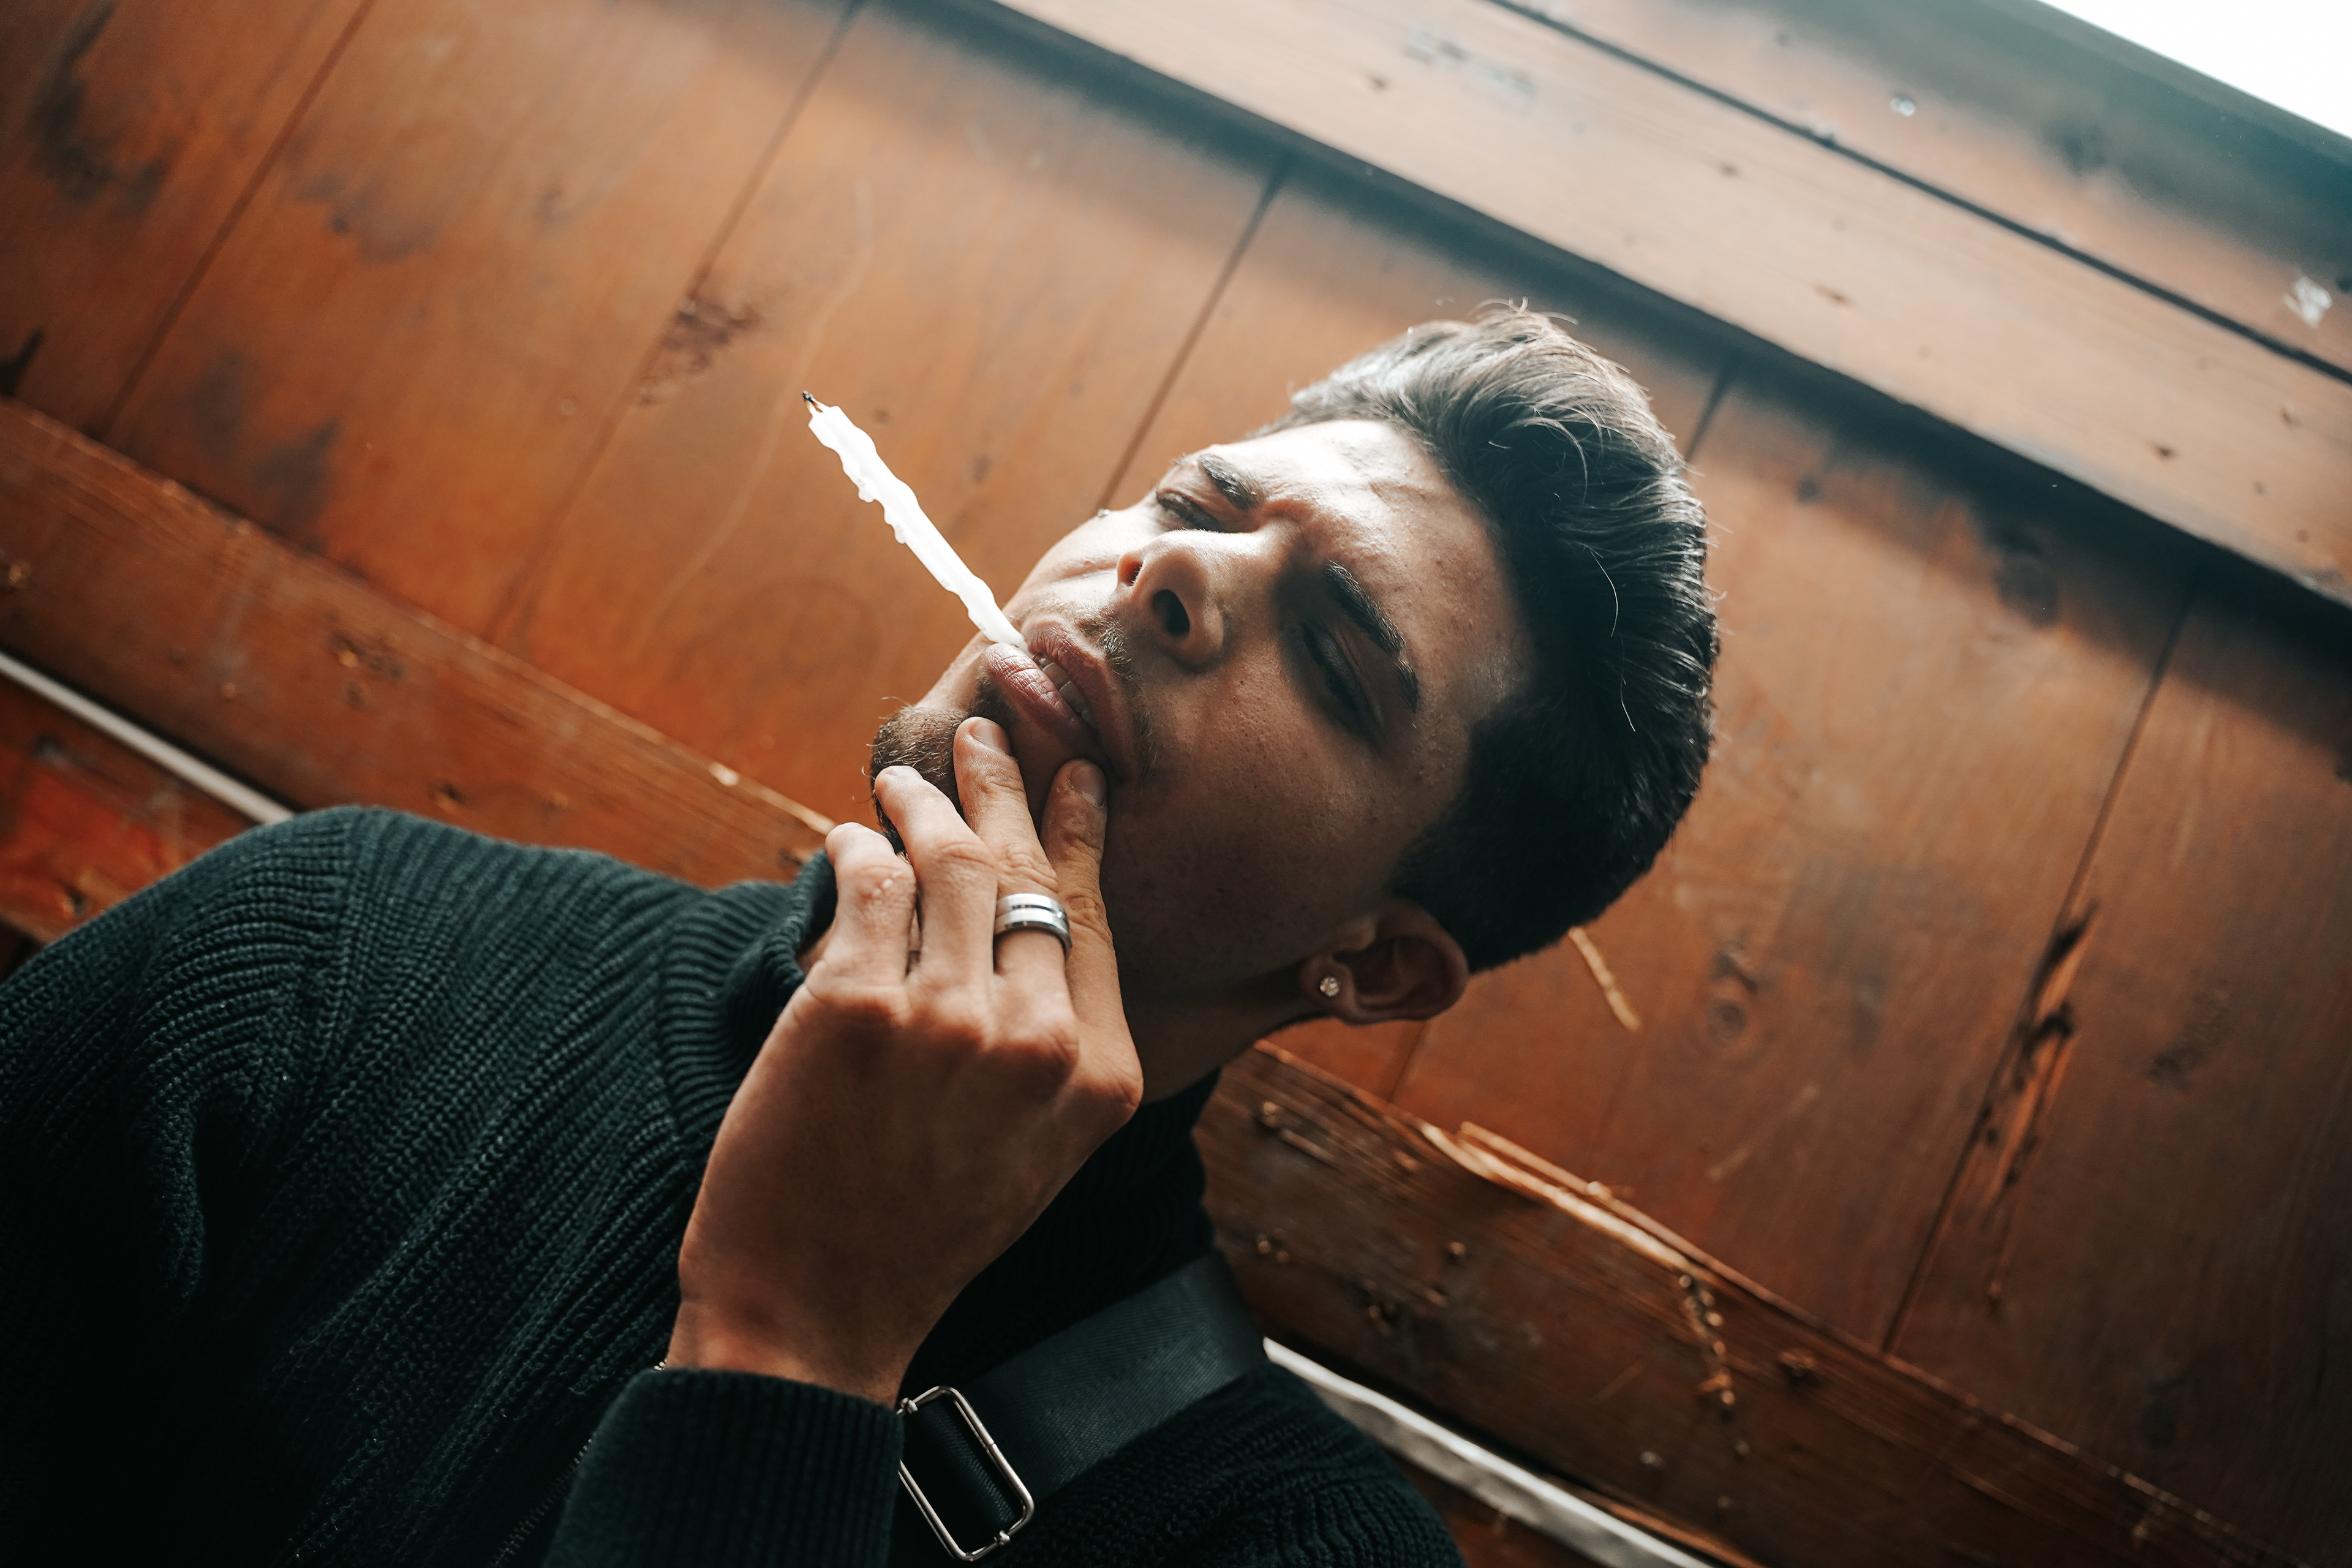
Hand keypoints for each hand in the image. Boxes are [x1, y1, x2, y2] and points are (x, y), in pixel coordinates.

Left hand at [665, 718, 1141, 1403]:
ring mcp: (945, 1020)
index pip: (1091, 916)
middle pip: (1027, 872)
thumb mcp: (1032, 1150)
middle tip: (981, 732)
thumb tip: (1029, 921)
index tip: (1075, 774)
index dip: (1077, 831)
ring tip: (902, 775)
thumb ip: (1049, 1044)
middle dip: (1002, 787)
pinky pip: (865, 887)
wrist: (816, 1313)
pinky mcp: (851, 1008)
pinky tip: (847, 836)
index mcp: (1096, 1078)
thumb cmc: (919, 1231)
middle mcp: (1035, 1040)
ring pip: (948, 863)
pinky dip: (856, 848)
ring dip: (923, 802)